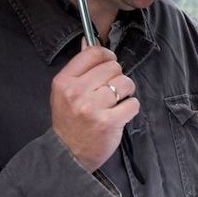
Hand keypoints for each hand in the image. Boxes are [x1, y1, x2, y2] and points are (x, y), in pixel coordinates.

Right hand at [50, 44, 138, 171]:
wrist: (67, 154)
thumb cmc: (69, 120)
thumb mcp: (64, 91)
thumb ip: (79, 67)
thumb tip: (89, 42)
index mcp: (64, 81)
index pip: (94, 53)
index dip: (107, 57)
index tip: (109, 65)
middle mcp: (77, 92)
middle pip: (113, 67)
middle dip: (116, 78)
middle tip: (109, 92)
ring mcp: (93, 107)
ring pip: (125, 83)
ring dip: (125, 92)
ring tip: (114, 103)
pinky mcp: (109, 122)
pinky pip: (133, 103)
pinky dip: (130, 108)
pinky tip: (119, 115)